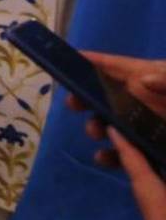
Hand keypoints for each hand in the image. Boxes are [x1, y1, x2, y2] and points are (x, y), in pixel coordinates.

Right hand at [68, 53, 165, 219]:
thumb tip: (142, 79)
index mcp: (153, 80)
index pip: (118, 66)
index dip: (93, 61)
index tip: (67, 61)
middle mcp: (147, 102)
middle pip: (110, 94)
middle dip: (88, 97)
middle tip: (72, 104)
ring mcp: (150, 127)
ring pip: (115, 123)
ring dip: (97, 126)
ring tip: (94, 133)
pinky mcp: (153, 152)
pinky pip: (128, 153)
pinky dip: (112, 155)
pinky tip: (102, 158)